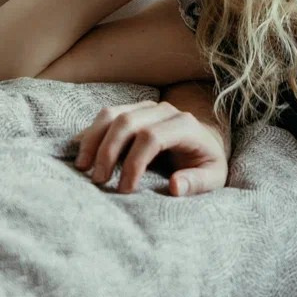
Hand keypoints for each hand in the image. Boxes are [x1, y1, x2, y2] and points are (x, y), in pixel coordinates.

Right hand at [72, 99, 227, 195]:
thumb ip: (197, 182)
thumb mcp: (213, 176)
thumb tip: (175, 186)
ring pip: (111, 115)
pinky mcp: (132, 110)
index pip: (152, 138)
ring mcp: (147, 107)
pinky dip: (91, 133)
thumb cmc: (205, 162)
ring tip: (83, 168)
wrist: (205, 141)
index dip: (134, 164)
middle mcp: (165, 110)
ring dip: (93, 140)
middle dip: (107, 152)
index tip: (125, 190)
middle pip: (127, 123)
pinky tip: (82, 154)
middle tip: (99, 181)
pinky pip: (106, 115)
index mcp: (185, 125)